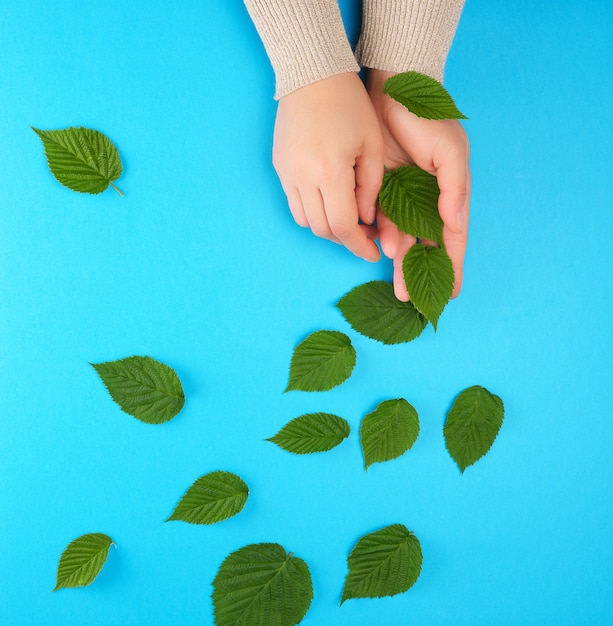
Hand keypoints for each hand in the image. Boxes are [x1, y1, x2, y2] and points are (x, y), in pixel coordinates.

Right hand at [273, 72, 383, 262]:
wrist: (312, 76)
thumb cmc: (349, 105)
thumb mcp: (372, 146)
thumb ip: (371, 187)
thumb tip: (365, 219)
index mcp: (331, 172)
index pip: (342, 226)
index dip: (358, 246)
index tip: (371, 253)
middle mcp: (303, 178)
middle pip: (322, 229)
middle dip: (345, 239)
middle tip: (365, 234)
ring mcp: (287, 174)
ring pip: (305, 221)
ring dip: (327, 227)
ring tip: (347, 218)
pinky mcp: (279, 168)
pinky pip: (294, 203)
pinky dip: (312, 211)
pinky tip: (329, 201)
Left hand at [367, 69, 470, 299]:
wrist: (393, 91)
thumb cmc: (428, 119)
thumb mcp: (449, 151)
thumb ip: (454, 189)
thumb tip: (455, 223)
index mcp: (447, 196)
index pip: (452, 239)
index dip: (453, 266)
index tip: (453, 293)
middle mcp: (424, 202)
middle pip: (423, 246)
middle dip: (419, 274)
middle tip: (412, 299)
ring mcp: (400, 198)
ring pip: (399, 239)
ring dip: (398, 263)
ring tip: (397, 287)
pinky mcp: (377, 191)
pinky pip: (378, 221)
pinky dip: (378, 237)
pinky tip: (376, 252)